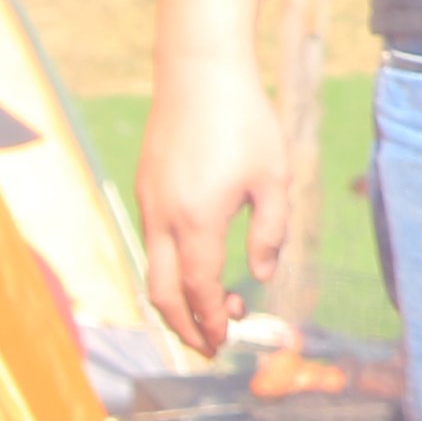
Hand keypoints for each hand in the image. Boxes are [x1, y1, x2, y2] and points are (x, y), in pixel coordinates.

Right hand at [138, 62, 288, 356]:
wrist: (199, 74)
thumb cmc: (245, 122)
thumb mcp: (275, 178)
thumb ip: (271, 232)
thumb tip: (259, 277)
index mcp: (197, 222)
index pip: (197, 291)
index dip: (211, 322)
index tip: (226, 342)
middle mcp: (162, 219)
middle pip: (162, 293)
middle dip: (184, 327)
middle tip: (211, 346)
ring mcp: (149, 203)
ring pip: (154, 269)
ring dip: (178, 299)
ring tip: (212, 311)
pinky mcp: (146, 188)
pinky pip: (153, 244)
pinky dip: (171, 269)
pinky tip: (198, 268)